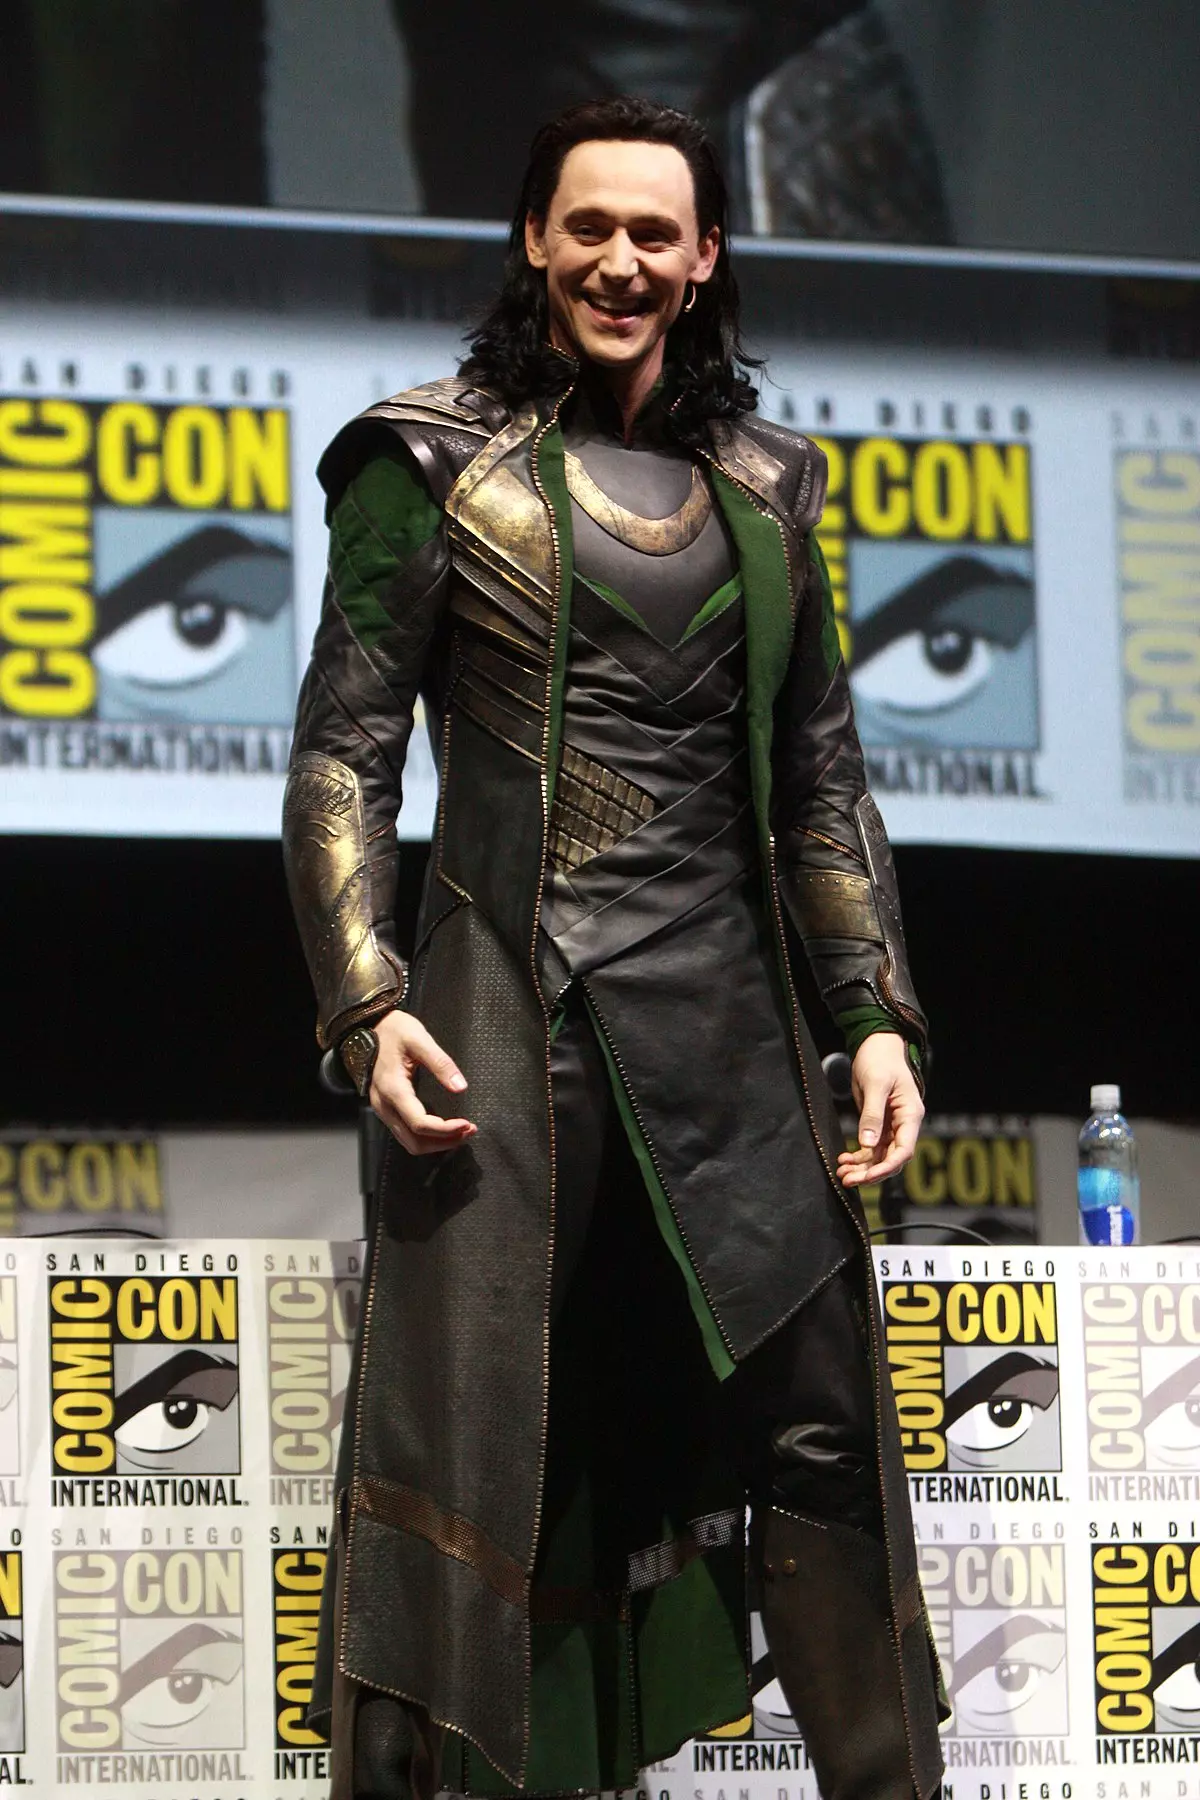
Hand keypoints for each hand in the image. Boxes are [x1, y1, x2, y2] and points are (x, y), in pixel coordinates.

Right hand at [368, 1010, 475, 1155]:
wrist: (372, 1025)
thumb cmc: (395, 1030)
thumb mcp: (420, 1039)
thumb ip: (441, 1063)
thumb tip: (461, 1087)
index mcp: (392, 1089)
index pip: (419, 1124)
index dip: (445, 1130)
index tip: (467, 1124)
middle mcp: (383, 1104)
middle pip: (414, 1141)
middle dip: (443, 1142)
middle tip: (469, 1131)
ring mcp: (382, 1108)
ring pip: (409, 1142)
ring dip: (435, 1142)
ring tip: (460, 1132)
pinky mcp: (386, 1108)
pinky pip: (405, 1133)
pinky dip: (425, 1137)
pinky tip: (443, 1128)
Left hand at [836, 1031, 922, 1188]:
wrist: (876, 1045)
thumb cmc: (880, 1060)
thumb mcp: (875, 1085)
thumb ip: (872, 1114)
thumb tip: (868, 1144)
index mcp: (910, 1115)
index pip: (904, 1150)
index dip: (887, 1167)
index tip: (867, 1177)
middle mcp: (904, 1124)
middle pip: (891, 1158)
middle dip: (870, 1172)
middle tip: (847, 1180)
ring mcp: (892, 1126)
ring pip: (880, 1156)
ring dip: (862, 1167)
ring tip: (841, 1172)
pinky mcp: (880, 1124)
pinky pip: (872, 1148)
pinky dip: (859, 1156)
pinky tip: (844, 1159)